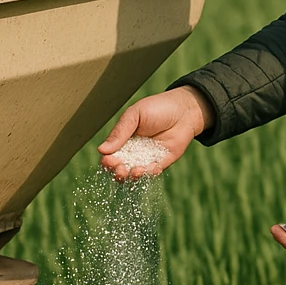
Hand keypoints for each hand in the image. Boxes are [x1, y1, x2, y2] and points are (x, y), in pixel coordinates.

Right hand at [98, 86, 213, 179]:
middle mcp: (133, 151)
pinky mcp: (161, 162)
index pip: (111, 155)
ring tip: (135, 171)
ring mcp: (147, 158)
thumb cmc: (158, 108)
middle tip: (120, 169)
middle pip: (120, 168)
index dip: (108, 161)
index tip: (108, 160)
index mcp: (123, 139)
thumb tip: (101, 150)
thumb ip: (120, 132)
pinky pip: (152, 173)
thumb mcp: (134, 116)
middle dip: (118, 172)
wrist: (184, 110)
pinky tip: (148, 168)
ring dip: (132, 176)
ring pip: (134, 174)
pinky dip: (148, 173)